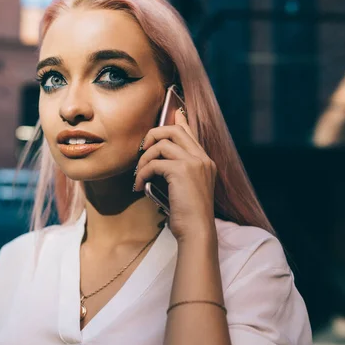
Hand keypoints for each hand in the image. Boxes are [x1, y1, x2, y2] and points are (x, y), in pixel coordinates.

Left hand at [133, 109, 216, 242]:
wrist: (197, 231)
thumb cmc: (188, 215)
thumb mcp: (185, 189)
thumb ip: (177, 172)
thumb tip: (158, 162)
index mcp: (205, 161)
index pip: (190, 133)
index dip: (179, 121)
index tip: (173, 113)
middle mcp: (202, 158)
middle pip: (175, 130)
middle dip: (154, 135)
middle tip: (143, 150)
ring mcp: (194, 163)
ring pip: (162, 144)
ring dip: (144, 159)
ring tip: (139, 175)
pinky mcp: (182, 171)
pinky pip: (154, 163)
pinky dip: (142, 173)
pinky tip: (139, 186)